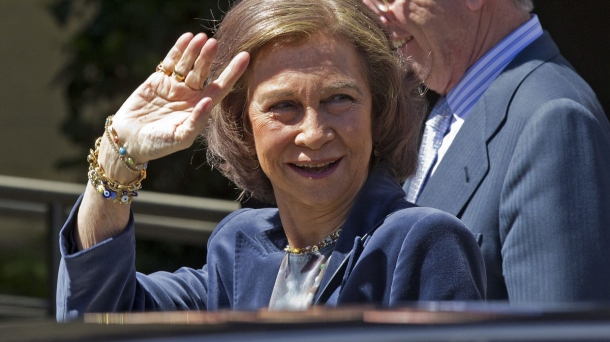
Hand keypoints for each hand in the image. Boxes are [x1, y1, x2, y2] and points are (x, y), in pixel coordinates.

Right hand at [109, 32, 249, 163]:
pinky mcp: (158, 80)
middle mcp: (190, 95)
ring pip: (188, 64)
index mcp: (200, 108)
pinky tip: (187, 38)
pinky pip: (170, 62)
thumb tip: (207, 102)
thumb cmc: (158, 145)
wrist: (129, 141)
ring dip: (195, 51)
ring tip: (201, 38)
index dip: (233, 72)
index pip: (221, 87)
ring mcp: (175, 86)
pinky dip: (178, 50)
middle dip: (208, 58)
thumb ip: (195, 121)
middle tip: (214, 43)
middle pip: (203, 72)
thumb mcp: (180, 138)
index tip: (245, 57)